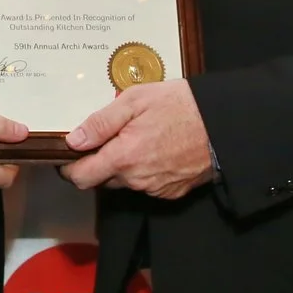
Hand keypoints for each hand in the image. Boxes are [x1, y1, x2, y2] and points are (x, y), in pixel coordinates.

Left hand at [65, 79, 215, 199]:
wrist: (223, 123)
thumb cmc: (180, 106)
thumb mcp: (134, 100)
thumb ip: (101, 122)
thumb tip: (73, 140)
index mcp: (124, 158)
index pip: (81, 178)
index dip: (69, 167)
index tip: (69, 154)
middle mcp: (137, 180)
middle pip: (101, 180)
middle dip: (98, 162)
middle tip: (109, 136)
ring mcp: (155, 189)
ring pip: (124, 182)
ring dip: (122, 166)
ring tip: (137, 138)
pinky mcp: (171, 192)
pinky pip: (145, 185)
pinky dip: (143, 171)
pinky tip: (154, 149)